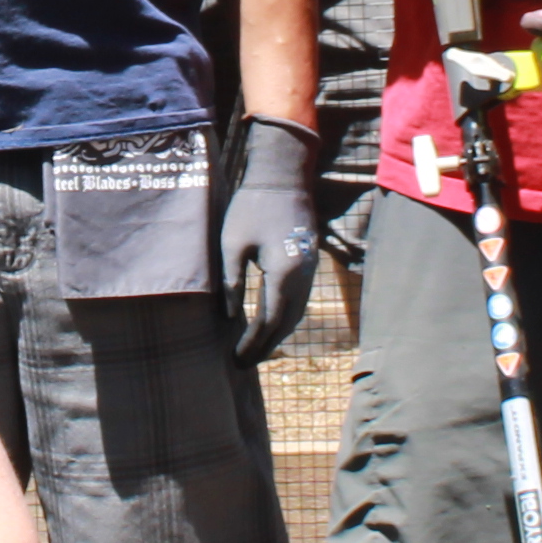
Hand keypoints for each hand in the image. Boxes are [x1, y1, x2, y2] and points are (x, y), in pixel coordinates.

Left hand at [218, 115, 324, 366]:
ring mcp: (310, 270)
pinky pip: (299, 300)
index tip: (236, 358)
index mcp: (284, 272)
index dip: (254, 343)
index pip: (270, 319)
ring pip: (296, 313)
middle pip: (287, 322)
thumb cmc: (252, 207)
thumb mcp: (232, 244)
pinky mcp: (309, 264)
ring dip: (277, 334)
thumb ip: (231, 281)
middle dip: (266, 346)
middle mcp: (304, 276)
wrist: (283, 178)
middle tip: (242, 364)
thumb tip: (231, 316)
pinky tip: (270, 325)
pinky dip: (285, 318)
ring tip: (254, 351)